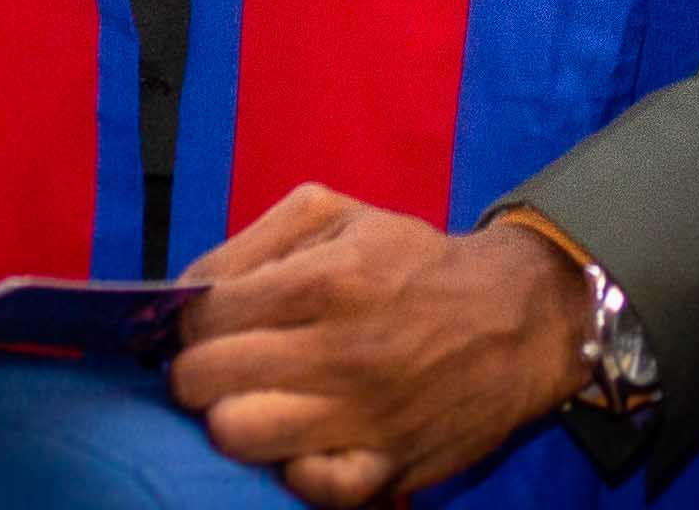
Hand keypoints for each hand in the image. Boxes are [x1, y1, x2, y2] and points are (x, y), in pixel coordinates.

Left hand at [166, 184, 589, 505]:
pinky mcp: (387, 466)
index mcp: (326, 279)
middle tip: (219, 369)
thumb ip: (249, 244)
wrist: (516, 318)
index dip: (186, 325)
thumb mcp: (333, 216)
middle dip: (195, 374)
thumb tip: (182, 296)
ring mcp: (364, 416)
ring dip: (228, 422)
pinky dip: (290, 470)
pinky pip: (309, 489)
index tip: (204, 329)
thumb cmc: (412, 262)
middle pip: (204, 379)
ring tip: (249, 405)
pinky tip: (294, 445)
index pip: (203, 316)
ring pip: (239, 436)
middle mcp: (341, 349)